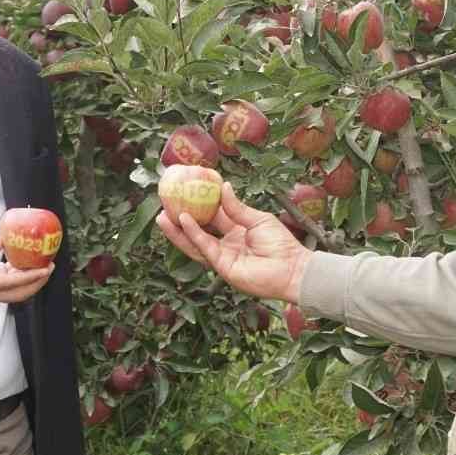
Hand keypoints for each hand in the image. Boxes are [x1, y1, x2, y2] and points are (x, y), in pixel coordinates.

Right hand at [0, 235, 52, 302]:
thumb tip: (1, 241)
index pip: (8, 283)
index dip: (29, 277)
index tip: (45, 268)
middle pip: (17, 294)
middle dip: (37, 283)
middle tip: (50, 266)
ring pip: (16, 292)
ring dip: (32, 282)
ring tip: (45, 264)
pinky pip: (11, 285)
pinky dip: (23, 277)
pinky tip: (31, 262)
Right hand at [155, 182, 310, 303]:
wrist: (292, 268)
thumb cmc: (281, 244)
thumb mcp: (258, 219)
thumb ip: (237, 207)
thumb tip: (223, 187)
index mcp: (237, 230)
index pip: (213, 216)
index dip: (199, 206)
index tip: (186, 192)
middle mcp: (227, 243)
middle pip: (199, 230)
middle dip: (181, 219)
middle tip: (165, 204)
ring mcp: (223, 256)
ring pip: (195, 242)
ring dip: (178, 230)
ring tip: (163, 216)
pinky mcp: (222, 266)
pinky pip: (204, 247)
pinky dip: (193, 235)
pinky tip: (183, 221)